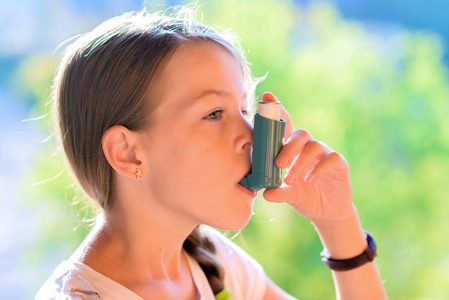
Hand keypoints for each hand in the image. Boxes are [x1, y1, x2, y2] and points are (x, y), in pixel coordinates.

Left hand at [262, 92, 352, 222]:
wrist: (328, 213)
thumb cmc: (305, 198)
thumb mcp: (289, 196)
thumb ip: (278, 192)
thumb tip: (265, 194)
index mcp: (294, 150)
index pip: (285, 127)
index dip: (278, 111)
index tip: (267, 97)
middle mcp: (309, 147)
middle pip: (300, 134)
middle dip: (288, 147)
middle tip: (279, 164)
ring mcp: (325, 153)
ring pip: (314, 146)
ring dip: (300, 163)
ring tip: (291, 180)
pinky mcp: (339, 163)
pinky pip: (331, 157)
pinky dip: (319, 168)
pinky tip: (310, 180)